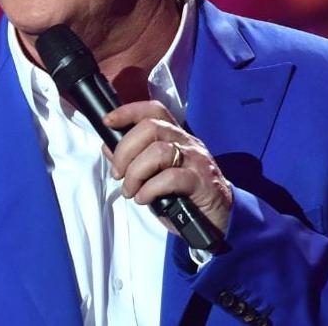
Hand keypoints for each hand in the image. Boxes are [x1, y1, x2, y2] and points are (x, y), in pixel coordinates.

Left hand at [103, 100, 232, 234]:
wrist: (220, 217)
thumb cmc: (185, 194)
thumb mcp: (157, 174)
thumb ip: (134, 159)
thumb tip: (108, 147)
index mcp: (175, 136)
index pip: (154, 110)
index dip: (129, 111)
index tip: (108, 121)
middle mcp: (187, 142)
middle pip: (151, 128)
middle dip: (125, 150)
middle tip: (117, 173)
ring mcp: (195, 160)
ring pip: (158, 151)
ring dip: (135, 173)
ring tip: (130, 191)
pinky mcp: (201, 181)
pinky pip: (170, 178)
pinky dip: (150, 189)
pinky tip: (144, 199)